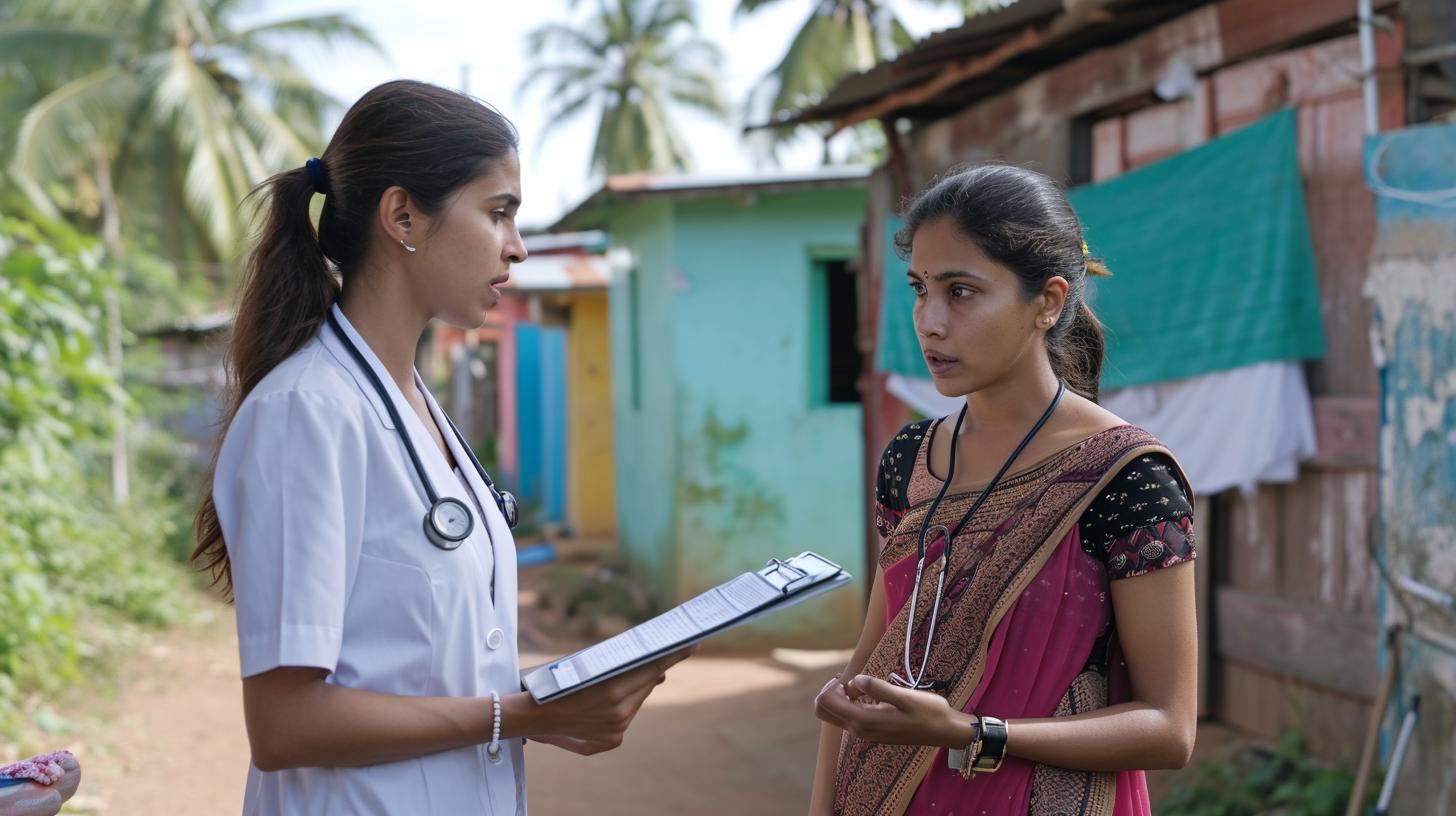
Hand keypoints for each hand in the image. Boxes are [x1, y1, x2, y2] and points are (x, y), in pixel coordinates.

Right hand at [528, 647, 694, 754]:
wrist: (526, 716)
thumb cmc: (552, 682)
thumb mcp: (581, 665)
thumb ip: (617, 667)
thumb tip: (656, 672)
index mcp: (612, 690)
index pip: (652, 667)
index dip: (673, 655)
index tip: (692, 642)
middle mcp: (619, 711)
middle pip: (649, 682)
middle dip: (656, 667)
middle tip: (675, 648)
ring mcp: (616, 728)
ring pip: (639, 699)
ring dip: (639, 685)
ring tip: (645, 669)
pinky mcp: (611, 740)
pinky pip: (627, 716)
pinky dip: (625, 704)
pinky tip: (622, 694)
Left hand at [814, 674, 972, 747]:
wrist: (944, 731)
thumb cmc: (928, 712)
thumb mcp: (905, 696)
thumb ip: (878, 688)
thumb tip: (855, 680)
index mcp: (864, 721)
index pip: (826, 703)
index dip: (831, 686)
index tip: (853, 678)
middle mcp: (859, 730)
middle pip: (822, 710)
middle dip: (830, 691)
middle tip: (852, 681)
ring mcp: (863, 733)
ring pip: (832, 714)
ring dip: (839, 697)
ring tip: (860, 686)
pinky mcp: (870, 731)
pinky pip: (846, 717)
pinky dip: (848, 703)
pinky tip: (866, 694)